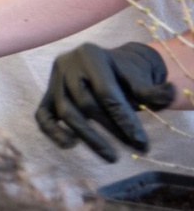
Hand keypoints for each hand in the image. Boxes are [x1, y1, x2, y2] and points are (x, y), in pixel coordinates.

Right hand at [36, 41, 175, 161]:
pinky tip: (71, 145)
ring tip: (111, 157)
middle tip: (135, 148)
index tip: (140, 141)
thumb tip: (168, 95)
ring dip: (89, 137)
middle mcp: (67, 64)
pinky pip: (42, 116)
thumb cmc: (125, 73)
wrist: (106, 65)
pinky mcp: (46, 95)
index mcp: (90, 54)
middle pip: (87, 103)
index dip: (123, 119)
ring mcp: (53, 80)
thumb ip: (151, 89)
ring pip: (66, 112)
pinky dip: (53, 132)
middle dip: (112, 129)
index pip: (106, 92)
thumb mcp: (139, 77)